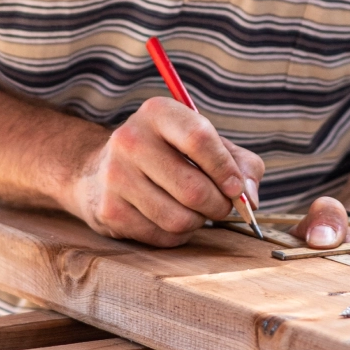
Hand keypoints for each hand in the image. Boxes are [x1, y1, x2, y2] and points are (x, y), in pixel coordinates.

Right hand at [68, 96, 263, 246]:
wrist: (100, 171)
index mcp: (158, 113)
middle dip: (218, 205)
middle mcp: (131, 140)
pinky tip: (170, 217)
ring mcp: (116, 176)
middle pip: (193, 188)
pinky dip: (177, 234)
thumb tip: (249, 198)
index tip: (235, 187)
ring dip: (198, 221)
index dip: (225, 169)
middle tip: (220, 205)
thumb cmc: (167, 156)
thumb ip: (240, 164)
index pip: (199, 138)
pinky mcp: (109, 210)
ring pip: (180, 219)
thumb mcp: (204, 144)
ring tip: (193, 210)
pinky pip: (162, 236)